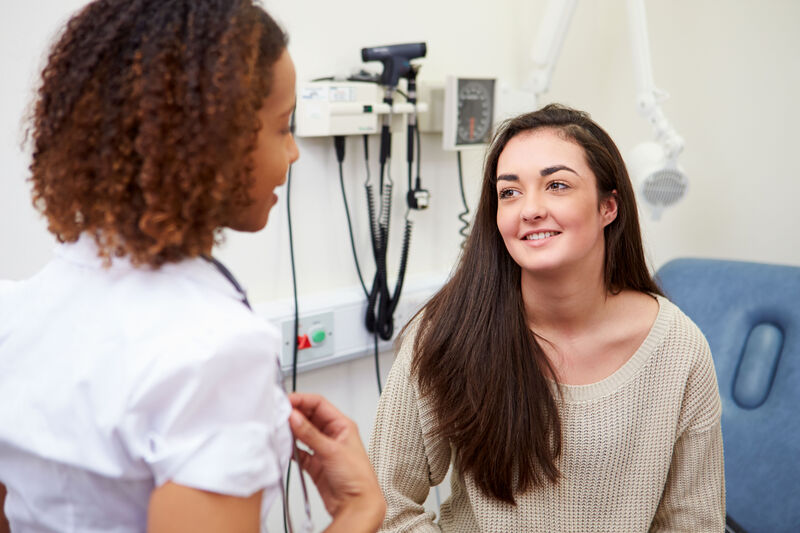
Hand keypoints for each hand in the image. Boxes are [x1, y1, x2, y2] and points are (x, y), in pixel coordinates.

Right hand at [287, 393, 384, 532]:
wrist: (357, 505)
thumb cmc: (358, 478)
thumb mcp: (332, 451)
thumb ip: (310, 434)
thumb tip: (294, 417)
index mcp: (343, 425)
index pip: (319, 404)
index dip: (302, 400)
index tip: (287, 401)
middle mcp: (333, 435)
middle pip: (309, 417)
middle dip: (294, 414)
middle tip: (279, 414)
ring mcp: (323, 449)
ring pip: (303, 433)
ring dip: (291, 431)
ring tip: (279, 428)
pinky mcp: (315, 464)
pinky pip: (299, 451)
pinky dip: (291, 448)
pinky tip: (284, 445)